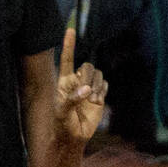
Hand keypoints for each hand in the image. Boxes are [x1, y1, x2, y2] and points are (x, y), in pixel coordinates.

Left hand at [54, 28, 107, 143]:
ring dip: (96, 86)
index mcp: (64, 81)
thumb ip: (72, 100)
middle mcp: (77, 81)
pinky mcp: (99, 94)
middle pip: (87, 66)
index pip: (67, 59)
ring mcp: (89, 87)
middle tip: (86, 93)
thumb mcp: (62, 112)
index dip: (69, 45)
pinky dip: (102, 91)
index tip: (70, 30)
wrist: (74, 136)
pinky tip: (96, 102)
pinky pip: (105, 84)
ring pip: (98, 74)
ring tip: (91, 100)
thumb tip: (86, 90)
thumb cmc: (62, 124)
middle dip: (88, 78)